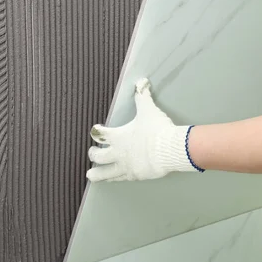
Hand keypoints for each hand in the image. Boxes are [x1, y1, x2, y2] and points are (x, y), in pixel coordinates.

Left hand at [86, 78, 202, 181]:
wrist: (170, 148)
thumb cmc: (157, 129)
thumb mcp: (148, 110)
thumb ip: (142, 96)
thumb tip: (142, 82)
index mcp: (118, 136)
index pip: (100, 134)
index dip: (96, 132)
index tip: (95, 131)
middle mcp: (118, 152)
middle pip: (98, 156)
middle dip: (93, 155)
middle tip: (92, 153)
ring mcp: (125, 166)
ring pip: (105, 173)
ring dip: (97, 174)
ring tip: (90, 176)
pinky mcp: (134, 175)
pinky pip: (120, 178)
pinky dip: (114, 178)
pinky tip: (112, 179)